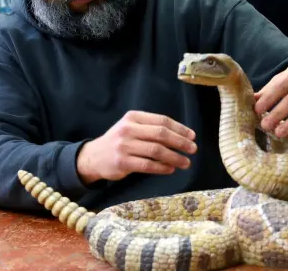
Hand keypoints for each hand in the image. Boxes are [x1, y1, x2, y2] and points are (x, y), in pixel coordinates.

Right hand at [76, 110, 197, 184]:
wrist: (93, 157)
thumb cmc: (119, 141)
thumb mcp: (131, 127)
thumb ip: (151, 128)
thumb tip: (182, 136)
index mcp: (133, 117)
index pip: (162, 121)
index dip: (180, 128)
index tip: (192, 136)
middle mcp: (128, 129)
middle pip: (161, 134)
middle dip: (180, 142)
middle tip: (193, 149)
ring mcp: (124, 146)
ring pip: (156, 150)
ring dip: (175, 157)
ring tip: (186, 162)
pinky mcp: (122, 162)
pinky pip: (148, 165)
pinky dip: (162, 167)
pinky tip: (171, 169)